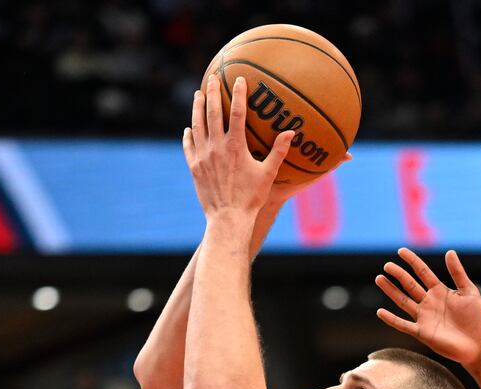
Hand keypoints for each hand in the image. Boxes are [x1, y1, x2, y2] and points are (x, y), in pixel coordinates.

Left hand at [183, 75, 294, 220]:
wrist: (228, 218)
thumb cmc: (251, 198)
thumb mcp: (268, 173)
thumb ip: (279, 151)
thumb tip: (291, 132)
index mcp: (235, 146)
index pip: (236, 113)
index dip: (238, 94)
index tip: (238, 79)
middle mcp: (216, 147)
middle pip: (212, 113)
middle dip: (212, 93)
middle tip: (212, 78)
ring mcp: (203, 156)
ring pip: (197, 125)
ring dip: (197, 108)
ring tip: (198, 95)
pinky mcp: (194, 167)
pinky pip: (189, 146)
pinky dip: (188, 135)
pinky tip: (189, 128)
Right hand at [375, 248, 480, 365]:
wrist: (478, 343)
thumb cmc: (476, 318)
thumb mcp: (469, 291)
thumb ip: (458, 273)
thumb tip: (449, 251)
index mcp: (440, 291)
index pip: (422, 272)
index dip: (412, 261)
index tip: (401, 251)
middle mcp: (429, 302)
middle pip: (410, 285)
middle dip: (398, 274)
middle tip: (387, 265)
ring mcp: (424, 317)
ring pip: (403, 301)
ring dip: (391, 291)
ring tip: (379, 279)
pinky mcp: (422, 332)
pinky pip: (403, 325)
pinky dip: (392, 319)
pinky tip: (380, 312)